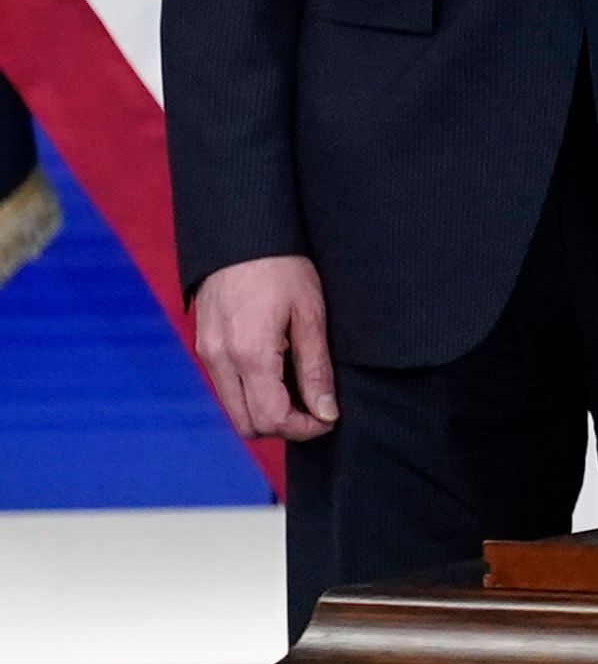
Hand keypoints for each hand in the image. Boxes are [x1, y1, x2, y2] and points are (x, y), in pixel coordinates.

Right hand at [193, 255, 337, 440]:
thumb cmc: (282, 268)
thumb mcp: (311, 315)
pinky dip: (250, 394)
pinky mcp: (204, 346)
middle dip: (283, 426)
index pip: (271, 418)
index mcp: (249, 354)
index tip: (328, 418)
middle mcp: (220, 360)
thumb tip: (326, 412)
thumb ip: (315, 368)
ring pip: (233, 409)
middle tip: (316, 409)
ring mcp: (207, 354)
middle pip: (247, 424)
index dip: (304, 429)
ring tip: (300, 391)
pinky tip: (277, 375)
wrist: (241, 234)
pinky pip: (225, 388)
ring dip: (265, 412)